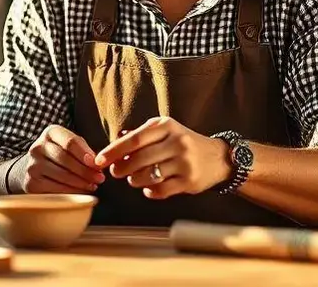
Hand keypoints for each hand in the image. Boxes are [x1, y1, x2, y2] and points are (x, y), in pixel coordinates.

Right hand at [12, 125, 104, 193]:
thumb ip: (84, 150)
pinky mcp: (31, 183)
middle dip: (85, 170)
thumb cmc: (61, 155)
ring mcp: (32, 166)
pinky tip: (81, 192)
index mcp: (50, 133)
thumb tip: (97, 163)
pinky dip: (71, 192)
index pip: (70, 142)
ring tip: (93, 185)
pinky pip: (55, 189)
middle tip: (100, 178)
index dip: (85, 154)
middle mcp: (37, 147)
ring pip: (61, 175)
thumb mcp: (71, 146)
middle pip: (65, 159)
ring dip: (80, 183)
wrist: (36, 168)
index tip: (97, 164)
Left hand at [94, 117, 229, 198]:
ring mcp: (185, 163)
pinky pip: (161, 190)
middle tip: (115, 172)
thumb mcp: (164, 131)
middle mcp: (177, 142)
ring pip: (148, 176)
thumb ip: (139, 136)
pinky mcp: (190, 181)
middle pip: (139, 159)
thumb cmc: (182, 143)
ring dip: (135, 180)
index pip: (134, 139)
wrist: (218, 158)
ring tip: (133, 178)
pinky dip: (149, 191)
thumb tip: (113, 147)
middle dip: (121, 168)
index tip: (99, 160)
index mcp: (167, 126)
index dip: (113, 151)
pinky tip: (148, 188)